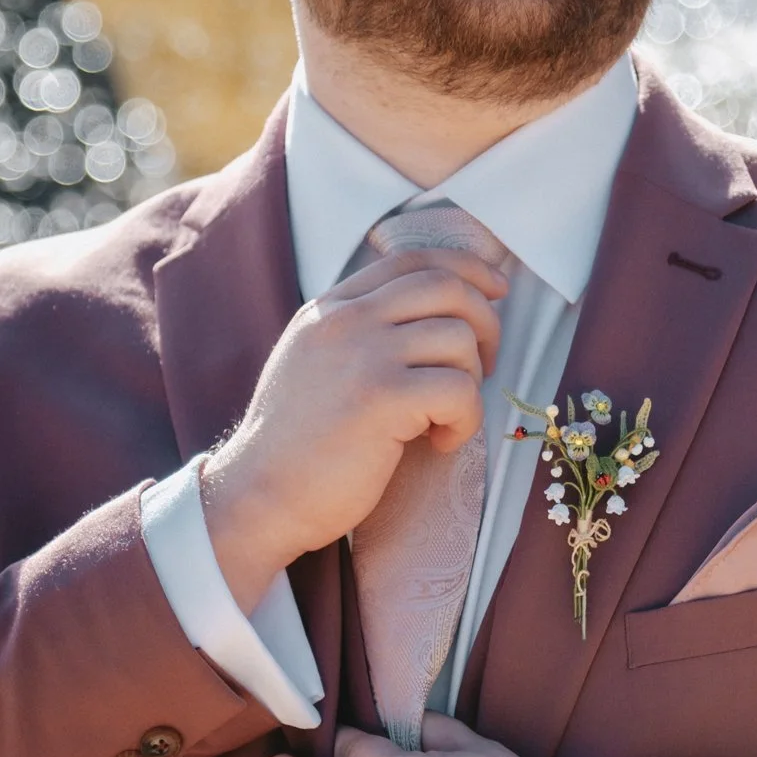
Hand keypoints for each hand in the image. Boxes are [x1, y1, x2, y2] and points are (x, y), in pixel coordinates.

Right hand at [201, 249, 507, 609]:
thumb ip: (359, 333)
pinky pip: (458, 390)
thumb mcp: (316, 365)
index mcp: (330, 308)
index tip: (496, 290)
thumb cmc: (298, 445)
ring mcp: (362, 355)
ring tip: (446, 419)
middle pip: (446, 287)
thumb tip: (435, 318)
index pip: (411, 259)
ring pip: (459, 338)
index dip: (466, 268)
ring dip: (472, 382)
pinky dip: (466, 420)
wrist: (259, 496)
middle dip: (485, 323)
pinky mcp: (380, 399)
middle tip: (485, 367)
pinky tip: (439, 443)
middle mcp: (345, 320)